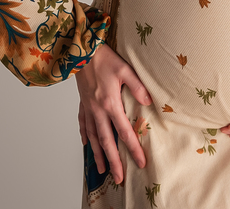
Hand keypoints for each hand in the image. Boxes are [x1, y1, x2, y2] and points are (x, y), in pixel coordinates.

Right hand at [76, 43, 151, 184]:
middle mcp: (97, 110)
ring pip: (93, 137)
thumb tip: (148, 101)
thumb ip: (137, 86)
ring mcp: (88, 108)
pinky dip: (85, 136)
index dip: (132, 148)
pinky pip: (83, 124)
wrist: (80, 51)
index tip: (140, 162)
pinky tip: (87, 144)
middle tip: (118, 178)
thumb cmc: (103, 58)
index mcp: (109, 104)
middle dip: (113, 161)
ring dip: (98, 155)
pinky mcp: (82, 103)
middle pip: (106, 141)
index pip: (124, 131)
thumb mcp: (125, 70)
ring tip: (102, 169)